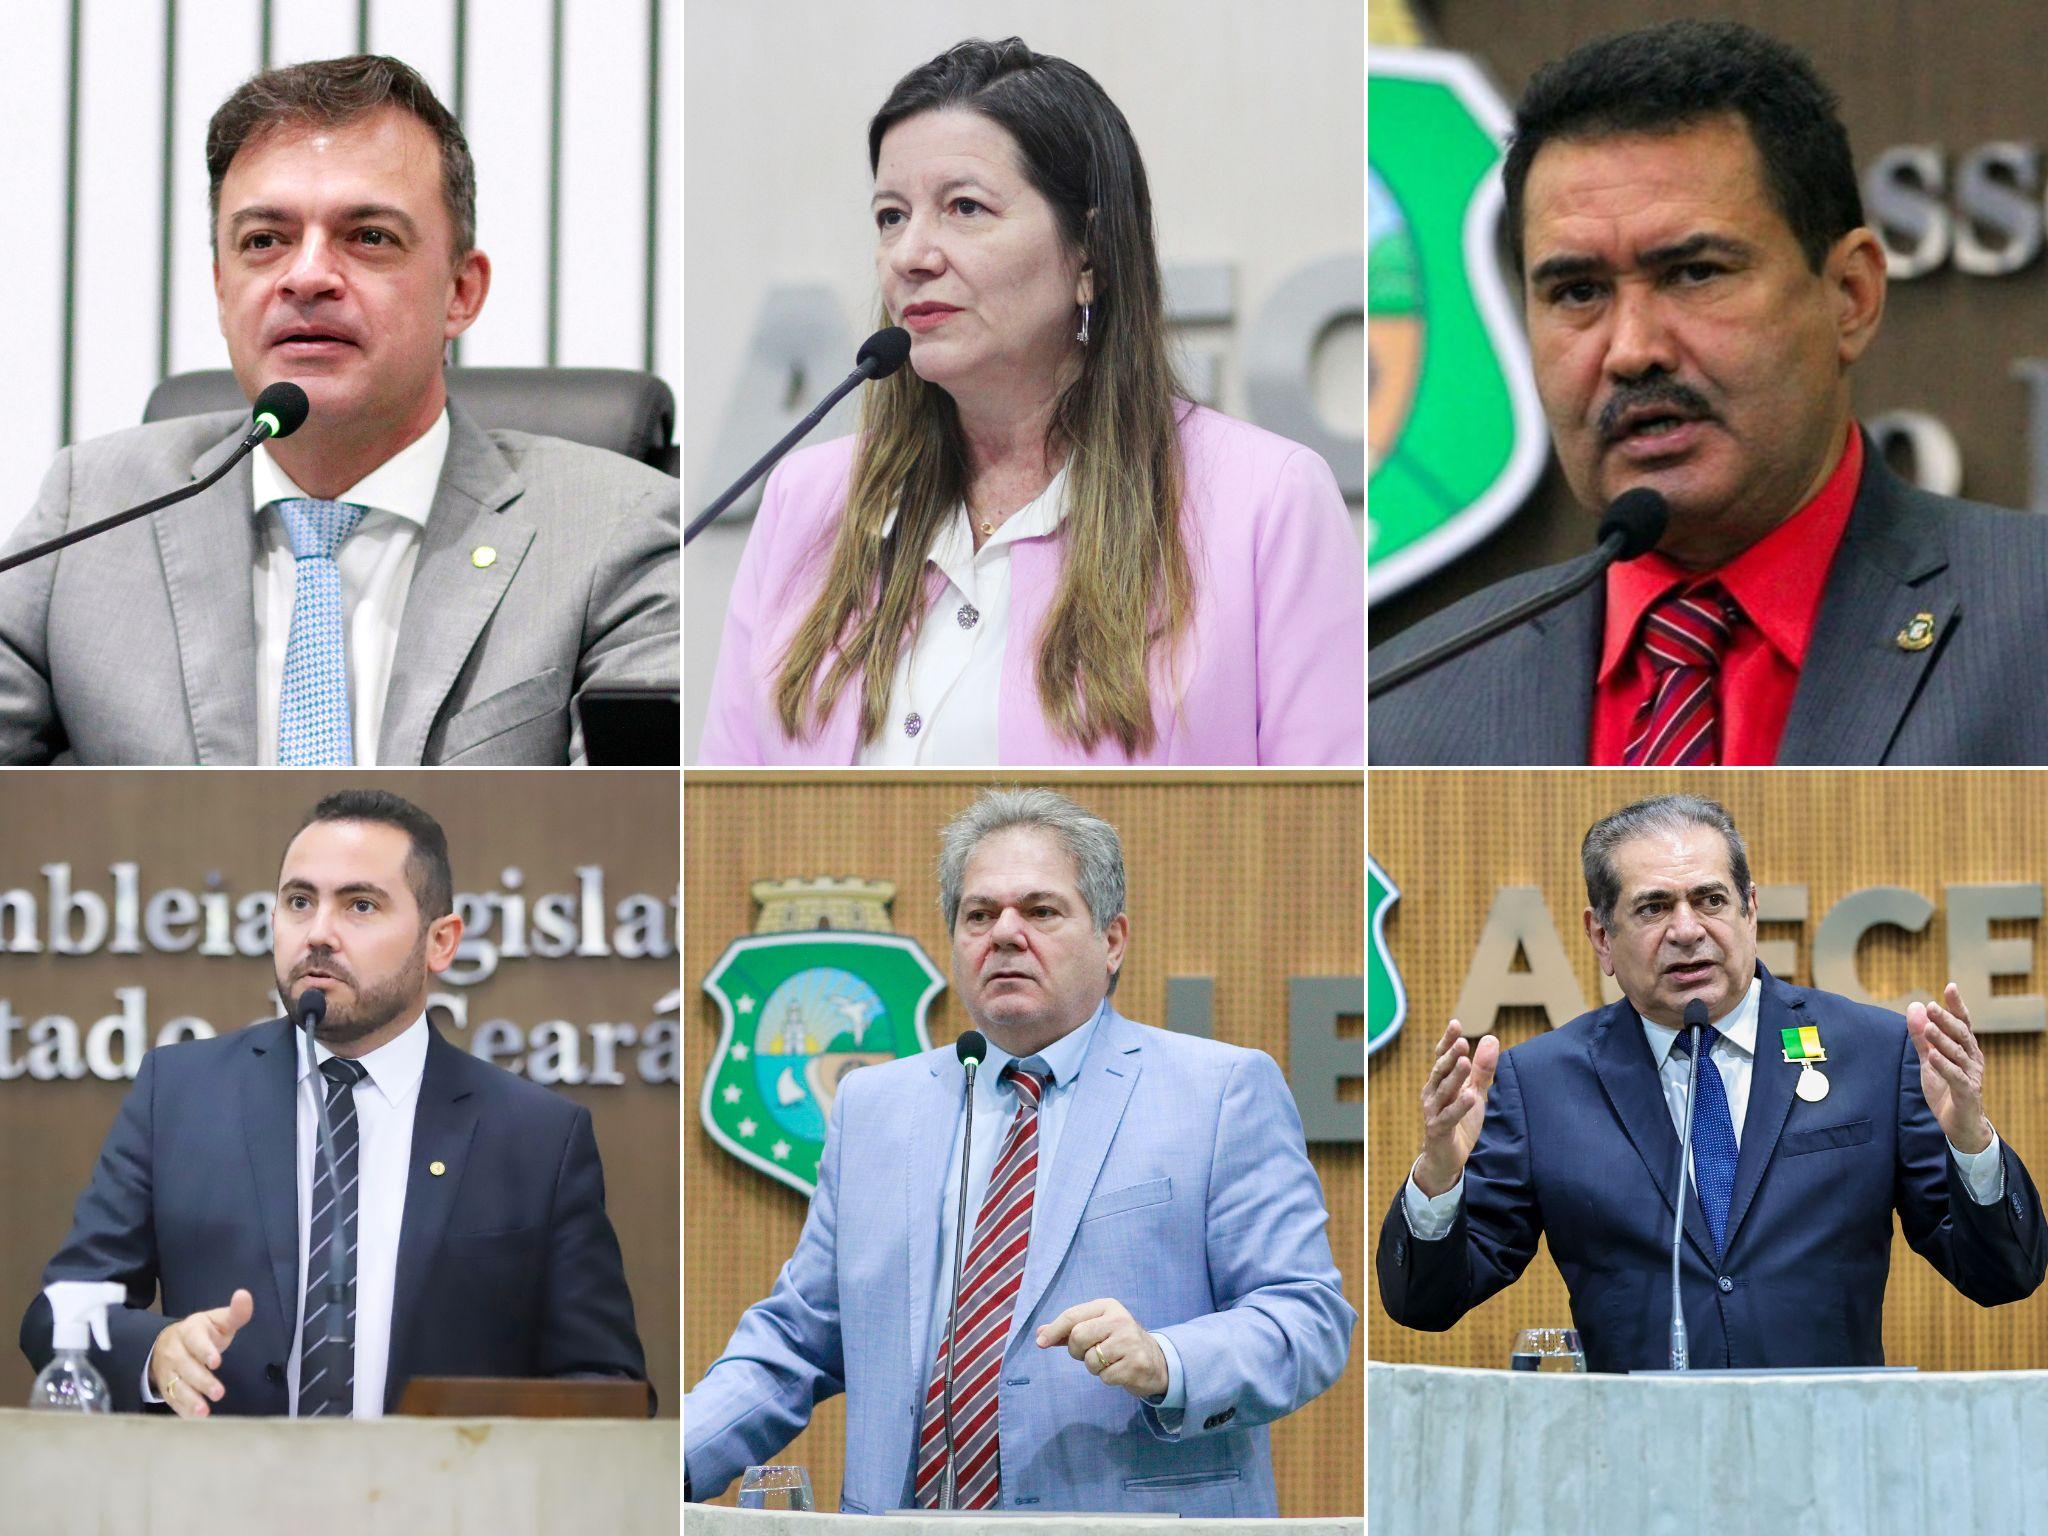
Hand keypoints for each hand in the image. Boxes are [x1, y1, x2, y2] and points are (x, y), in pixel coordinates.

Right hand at [150, 1288, 252, 1417]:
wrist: (169, 1342)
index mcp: (189, 1331)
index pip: (195, 1341)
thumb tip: (244, 1295)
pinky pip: (171, 1399)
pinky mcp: (166, 1387)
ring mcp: (167, 1371)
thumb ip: (235, 1312)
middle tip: (219, 1392)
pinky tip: (194, 1417)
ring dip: (189, 1399)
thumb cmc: (202, 1333)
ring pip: (176, 1385)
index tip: (216, 1361)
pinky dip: (182, 1409)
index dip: (204, 1350)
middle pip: (186, 1367)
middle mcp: (175, 1352)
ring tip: (204, 1411)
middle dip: (201, 1380)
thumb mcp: (218, 1320)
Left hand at [1035, 1298, 1167, 1399]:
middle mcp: (1120, 1320)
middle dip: (1077, 1351)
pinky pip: (1105, 1376)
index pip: (1072, 1316)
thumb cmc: (1118, 1342)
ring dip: (1094, 1367)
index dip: (1053, 1330)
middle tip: (1089, 1353)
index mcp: (1108, 1306)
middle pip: (1078, 1337)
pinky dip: (1107, 1377)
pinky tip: (1120, 1370)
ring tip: (1109, 1361)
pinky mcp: (1136, 1364)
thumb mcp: (1096, 1329)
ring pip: (1090, 1360)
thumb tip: (1040, 1333)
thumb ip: (1068, 1330)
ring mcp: (1130, 1342)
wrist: (1155, 1360)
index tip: (1040, 1343)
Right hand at [1414, 1019, 1498, 1197]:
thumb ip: (1483, 1069)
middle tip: (1462, 1042)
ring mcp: (1433, 1111)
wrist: (1446, 1157)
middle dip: (1450, 1056)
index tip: (1455, 1024)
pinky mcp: (1439, 1130)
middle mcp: (1433, 1094)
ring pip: (1444, 1091)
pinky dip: (1458, 1107)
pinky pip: (1449, 1117)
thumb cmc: (1460, 1121)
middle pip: (1440, 1071)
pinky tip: (1470, 1098)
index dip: (1447, 1041)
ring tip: (1465, 1063)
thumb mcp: (1475, 1093)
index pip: (1441, 1057)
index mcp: (1440, 1082)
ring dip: (1454, 1077)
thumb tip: (1492, 1038)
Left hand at [1908, 983, 1991, 1154]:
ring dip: (1942, 1040)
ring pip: (1958, 1054)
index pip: (1962, 1022)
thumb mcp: (1929, 1059)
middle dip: (1947, 1020)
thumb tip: (1915, 1006)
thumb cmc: (1946, 1089)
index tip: (1950, 986)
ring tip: (1928, 1027)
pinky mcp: (1967, 1092)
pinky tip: (1932, 1056)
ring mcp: (1971, 1075)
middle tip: (1932, 1006)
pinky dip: (1944, 1065)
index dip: (1956, 1005)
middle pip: (1961, 1034)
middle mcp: (1972, 1058)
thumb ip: (1921, 1036)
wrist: (1958, 1124)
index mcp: (1964, 1048)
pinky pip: (1956, 1077)